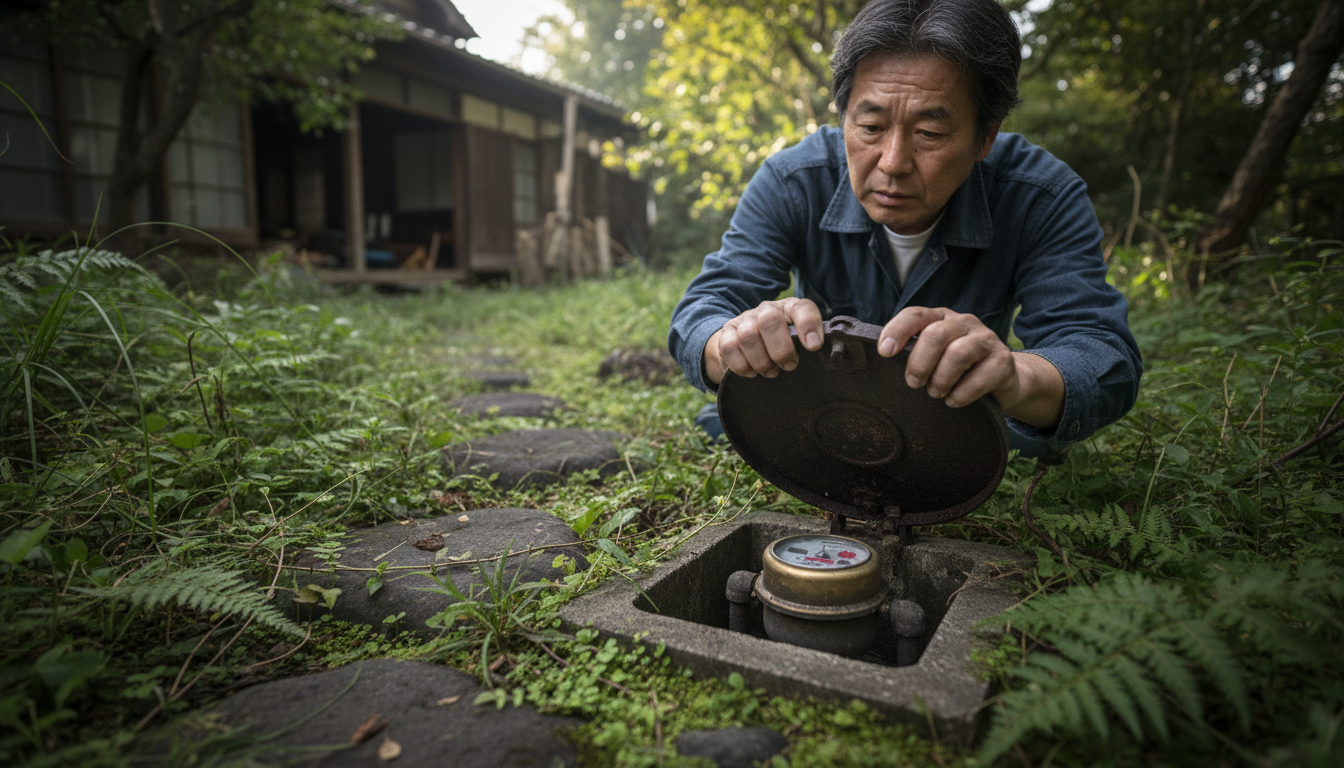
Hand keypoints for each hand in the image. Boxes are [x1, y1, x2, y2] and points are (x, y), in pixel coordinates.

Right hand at [704, 298, 824, 384]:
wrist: (745, 344)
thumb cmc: (782, 347)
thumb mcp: (799, 342)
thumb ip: (813, 345)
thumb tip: (834, 358)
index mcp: (790, 309)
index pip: (802, 308)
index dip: (808, 325)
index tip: (813, 347)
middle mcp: (767, 310)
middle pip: (770, 320)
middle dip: (781, 349)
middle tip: (789, 366)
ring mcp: (744, 320)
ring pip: (749, 336)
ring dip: (762, 361)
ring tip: (771, 372)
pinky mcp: (726, 334)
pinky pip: (729, 348)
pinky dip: (742, 366)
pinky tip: (752, 373)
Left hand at [877, 307, 1063, 428]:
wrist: (1005, 378)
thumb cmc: (958, 368)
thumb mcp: (934, 356)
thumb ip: (913, 352)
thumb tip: (881, 359)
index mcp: (941, 318)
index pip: (915, 315)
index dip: (897, 331)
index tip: (884, 353)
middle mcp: (964, 322)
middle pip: (935, 335)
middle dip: (919, 363)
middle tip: (913, 383)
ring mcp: (986, 339)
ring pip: (957, 355)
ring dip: (941, 380)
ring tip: (936, 393)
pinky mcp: (1003, 361)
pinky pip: (979, 378)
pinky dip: (961, 394)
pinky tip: (954, 400)